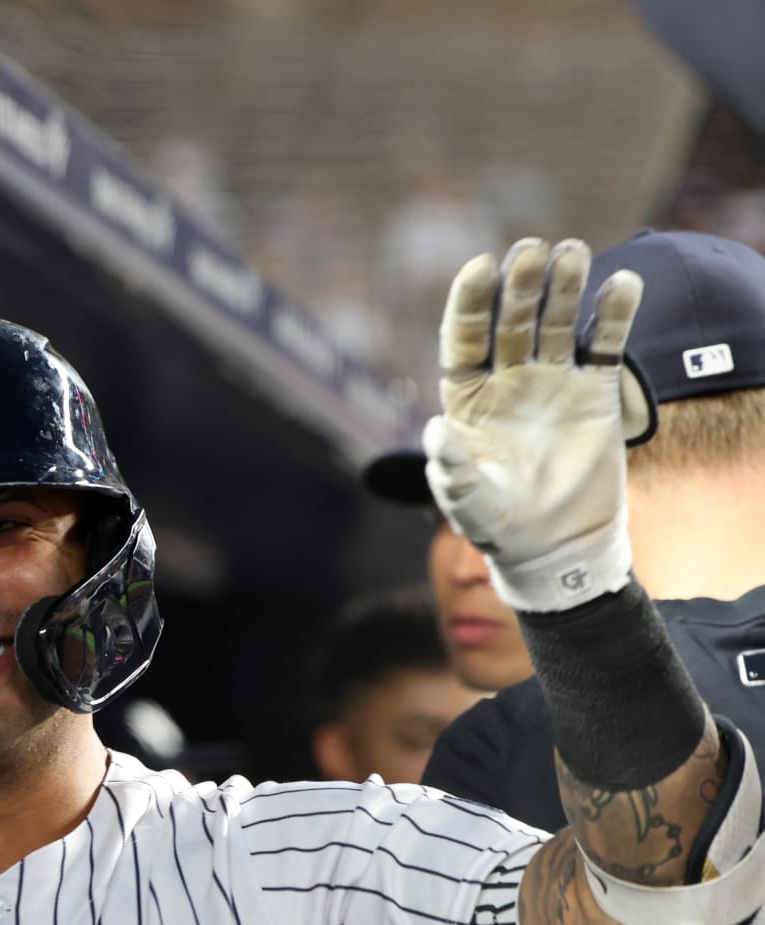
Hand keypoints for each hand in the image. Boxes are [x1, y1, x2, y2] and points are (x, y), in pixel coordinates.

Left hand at [423, 237, 643, 611]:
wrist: (554, 544)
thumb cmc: (499, 525)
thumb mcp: (469, 502)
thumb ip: (450, 469)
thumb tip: (432, 430)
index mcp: (467, 396)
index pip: (464, 338)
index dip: (471, 302)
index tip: (480, 267)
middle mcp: (507, 379)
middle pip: (511, 320)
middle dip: (520, 285)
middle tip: (531, 250)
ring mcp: (551, 381)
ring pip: (556, 322)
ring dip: (564, 287)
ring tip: (572, 253)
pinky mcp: (593, 391)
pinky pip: (604, 344)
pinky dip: (613, 314)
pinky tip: (622, 282)